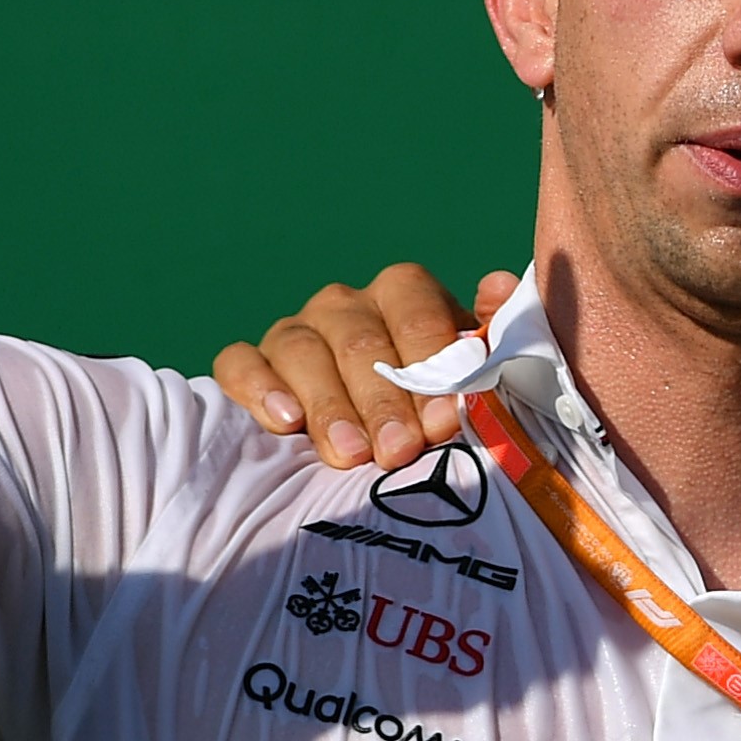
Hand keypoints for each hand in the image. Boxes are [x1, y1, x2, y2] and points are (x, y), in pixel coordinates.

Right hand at [220, 263, 523, 469]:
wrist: (379, 438)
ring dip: (328, 406)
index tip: (443, 421)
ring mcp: (295, 331)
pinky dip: (258, 389)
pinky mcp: (249, 363)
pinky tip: (284, 423)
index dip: (430, 363)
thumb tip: (500, 285)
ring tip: (351, 454)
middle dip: (382, 400)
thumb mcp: (472, 371)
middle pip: (359, 340)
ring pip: (301, 351)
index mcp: (403, 293)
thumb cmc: (435, 404)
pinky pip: (240, 363)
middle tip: (399, 451)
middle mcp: (346, 304)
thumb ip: (490, 332)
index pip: (415, 312)